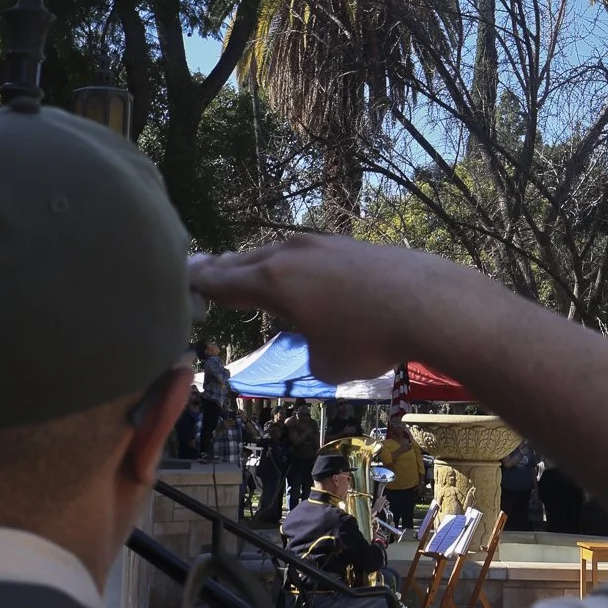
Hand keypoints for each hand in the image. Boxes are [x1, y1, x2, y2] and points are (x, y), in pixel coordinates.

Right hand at [189, 237, 481, 384]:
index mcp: (272, 280)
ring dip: (258, 262)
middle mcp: (290, 253)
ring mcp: (321, 244)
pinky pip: (306, 253)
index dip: (199, 283)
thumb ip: (307, 350)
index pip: (223, 281)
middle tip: (198, 266)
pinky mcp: (349, 245)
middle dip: (222, 266)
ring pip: (277, 252)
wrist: (427, 302)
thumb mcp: (325, 363)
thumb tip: (315, 339)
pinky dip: (291, 263)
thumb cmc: (368, 338)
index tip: (179, 277)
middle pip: (245, 260)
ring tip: (243, 266)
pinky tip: (296, 270)